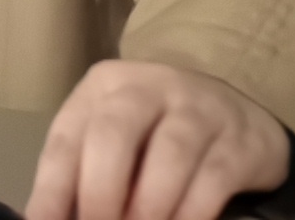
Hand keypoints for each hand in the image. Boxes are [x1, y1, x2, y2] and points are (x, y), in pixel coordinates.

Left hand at [26, 61, 289, 219]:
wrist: (240, 118)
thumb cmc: (157, 137)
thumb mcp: (116, 144)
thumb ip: (85, 178)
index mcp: (104, 88)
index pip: (67, 139)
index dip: (52, 190)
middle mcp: (151, 87)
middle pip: (114, 133)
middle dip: (100, 192)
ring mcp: (201, 108)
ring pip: (170, 154)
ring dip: (149, 206)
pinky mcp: (242, 139)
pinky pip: (214, 178)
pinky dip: (192, 213)